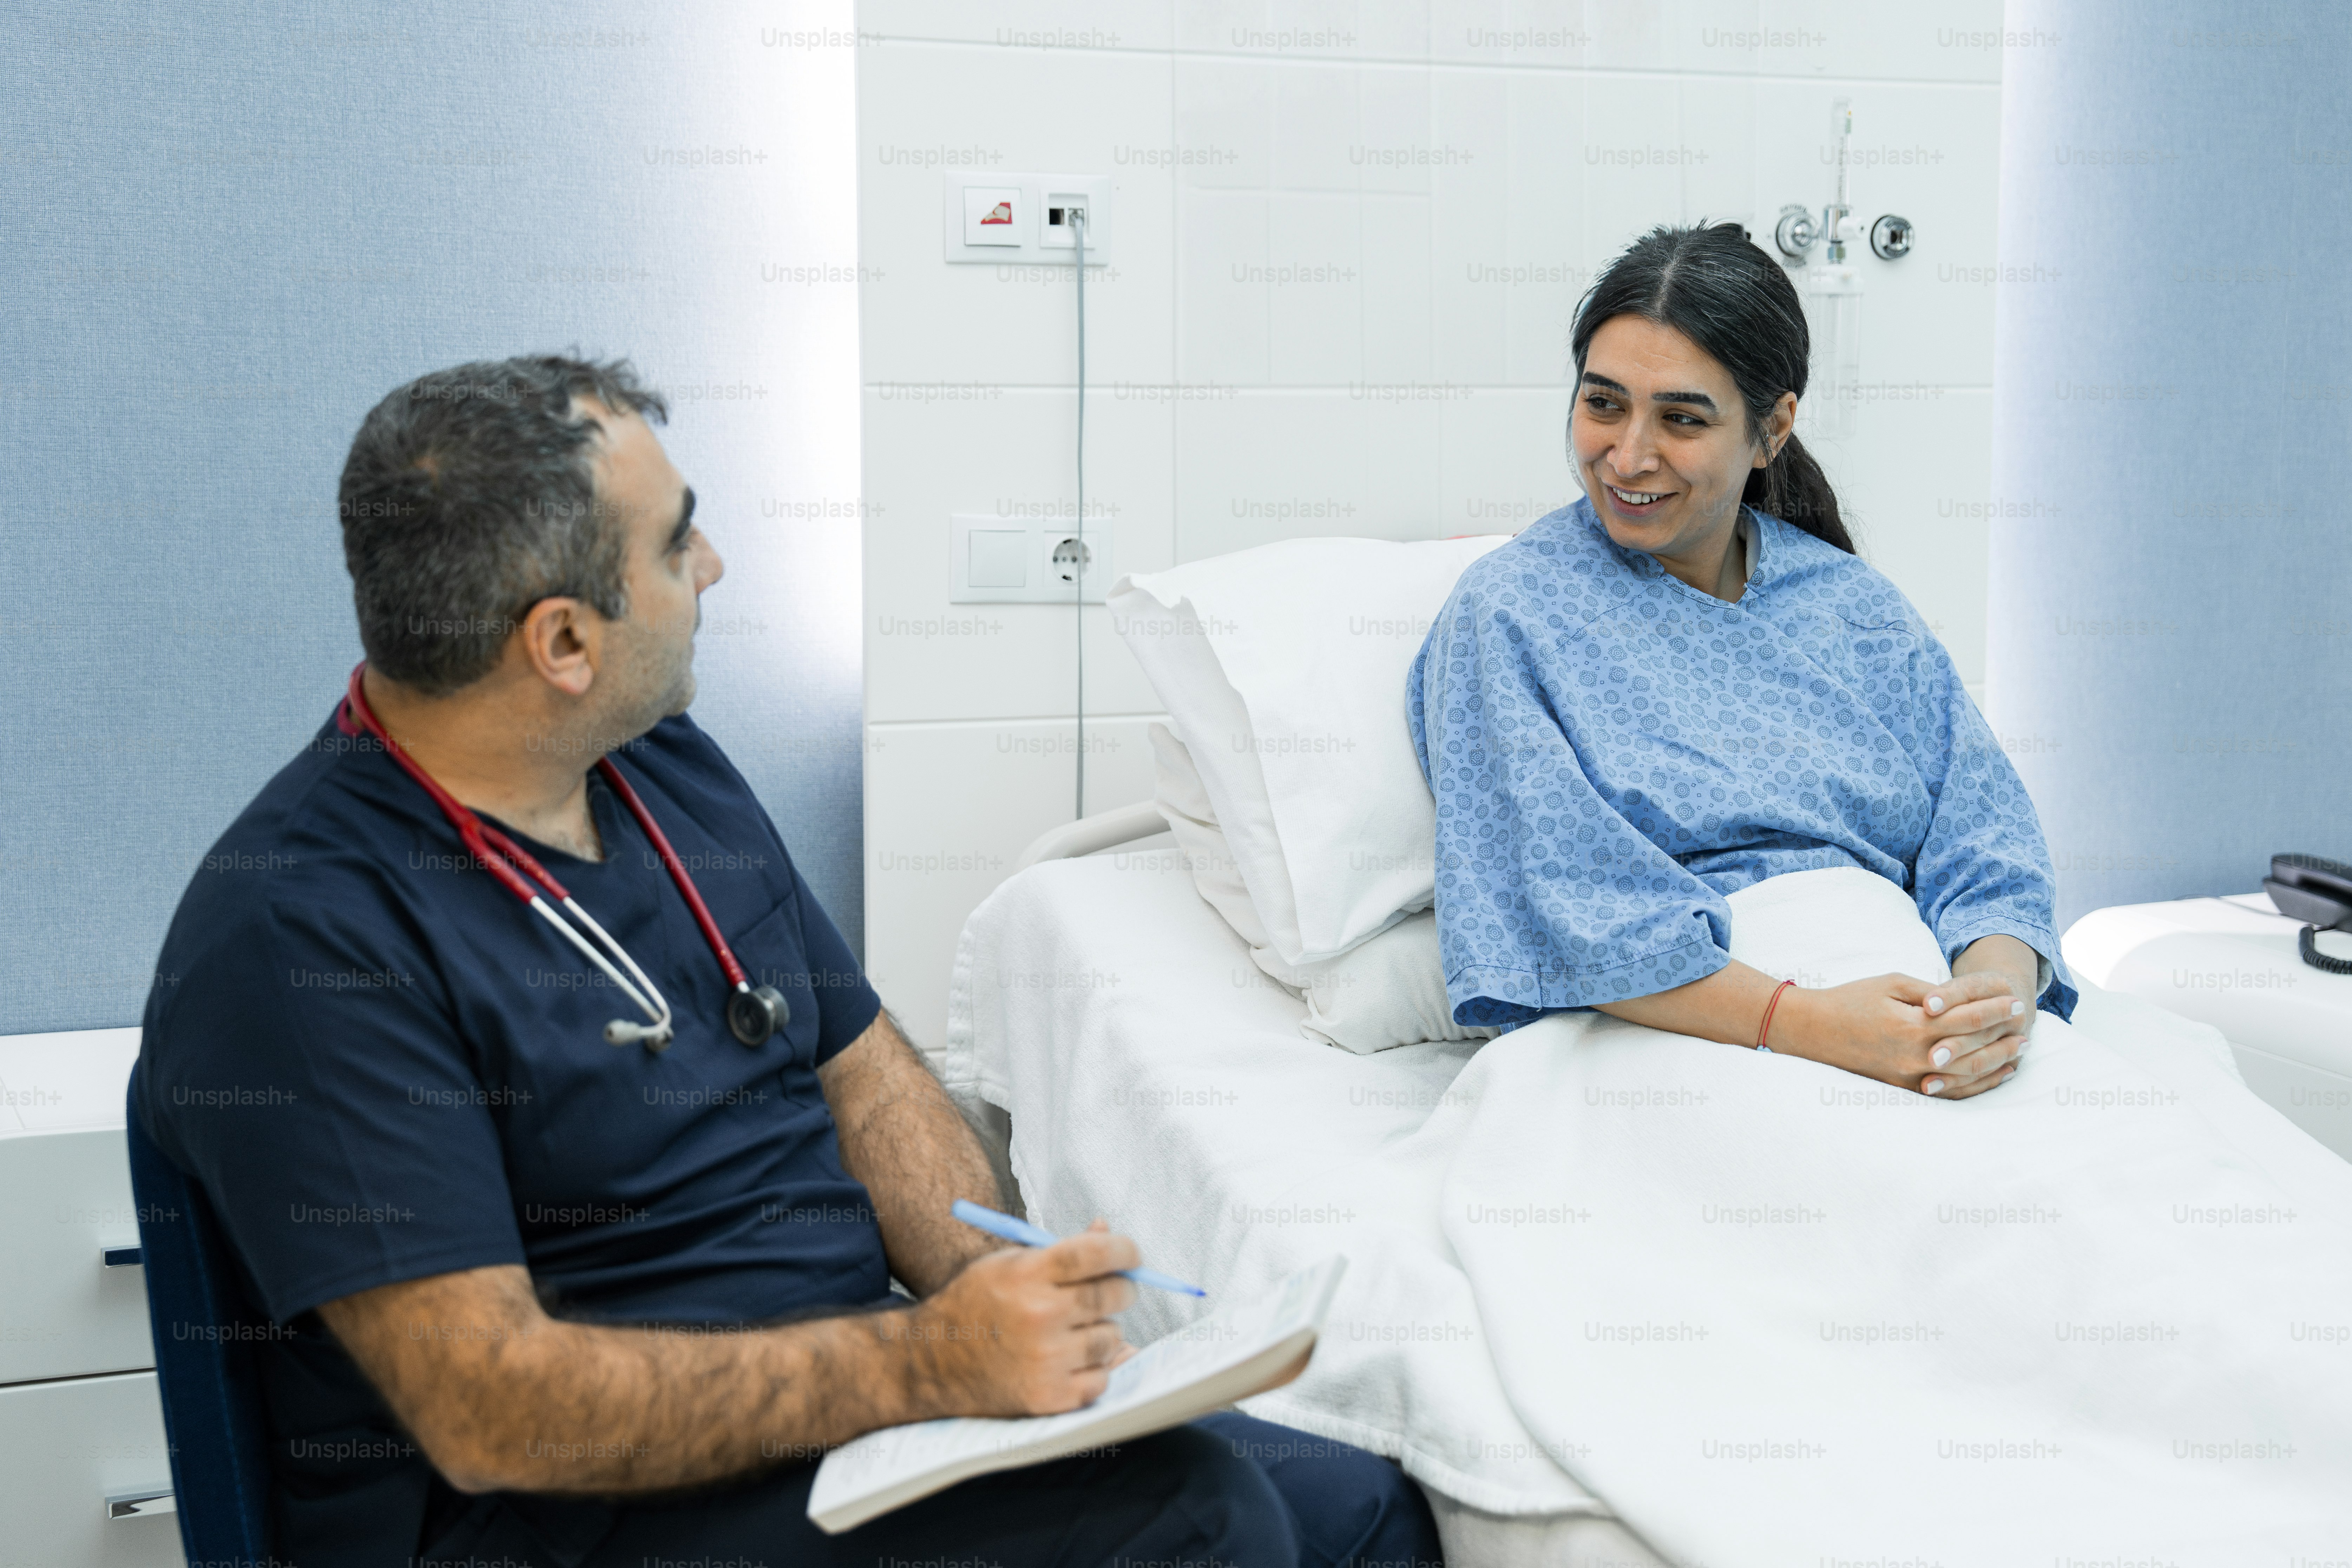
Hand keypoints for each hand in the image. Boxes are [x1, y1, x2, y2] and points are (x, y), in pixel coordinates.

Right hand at [902, 1219, 1138, 1416]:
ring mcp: (1045, 1360)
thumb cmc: (974, 1305)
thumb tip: (1107, 1232)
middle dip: (1121, 1288)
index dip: (1124, 1250)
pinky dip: (1094, 1369)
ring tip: (1077, 1329)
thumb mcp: (1009, 1264)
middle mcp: (1038, 1315)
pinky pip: (1102, 1379)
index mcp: (1027, 1274)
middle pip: (1113, 1295)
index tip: (1131, 1255)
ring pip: (1112, 1338)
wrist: (930, 1363)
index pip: (1096, 1253)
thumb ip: (1061, 1251)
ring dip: (1104, 1331)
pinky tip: (1072, 1360)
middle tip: (1113, 1290)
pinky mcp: (1049, 1397)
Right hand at [1776, 970, 2029, 1099]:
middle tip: (2025, 1025)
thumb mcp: (1890, 983)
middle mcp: (1914, 1056)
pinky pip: (1948, 1092)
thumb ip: (1928, 992)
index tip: (2015, 1001)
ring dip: (1996, 1063)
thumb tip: (1960, 1000)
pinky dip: (1975, 1085)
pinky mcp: (1902, 1088)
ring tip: (2018, 1052)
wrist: (1812, 1030)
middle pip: (1972, 1048)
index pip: (1967, 1018)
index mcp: (1912, 1026)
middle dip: (2002, 1035)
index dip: (1994, 1010)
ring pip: (1965, 1075)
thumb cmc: (1850, 1000)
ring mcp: (1908, 1077)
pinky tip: (1994, 1075)